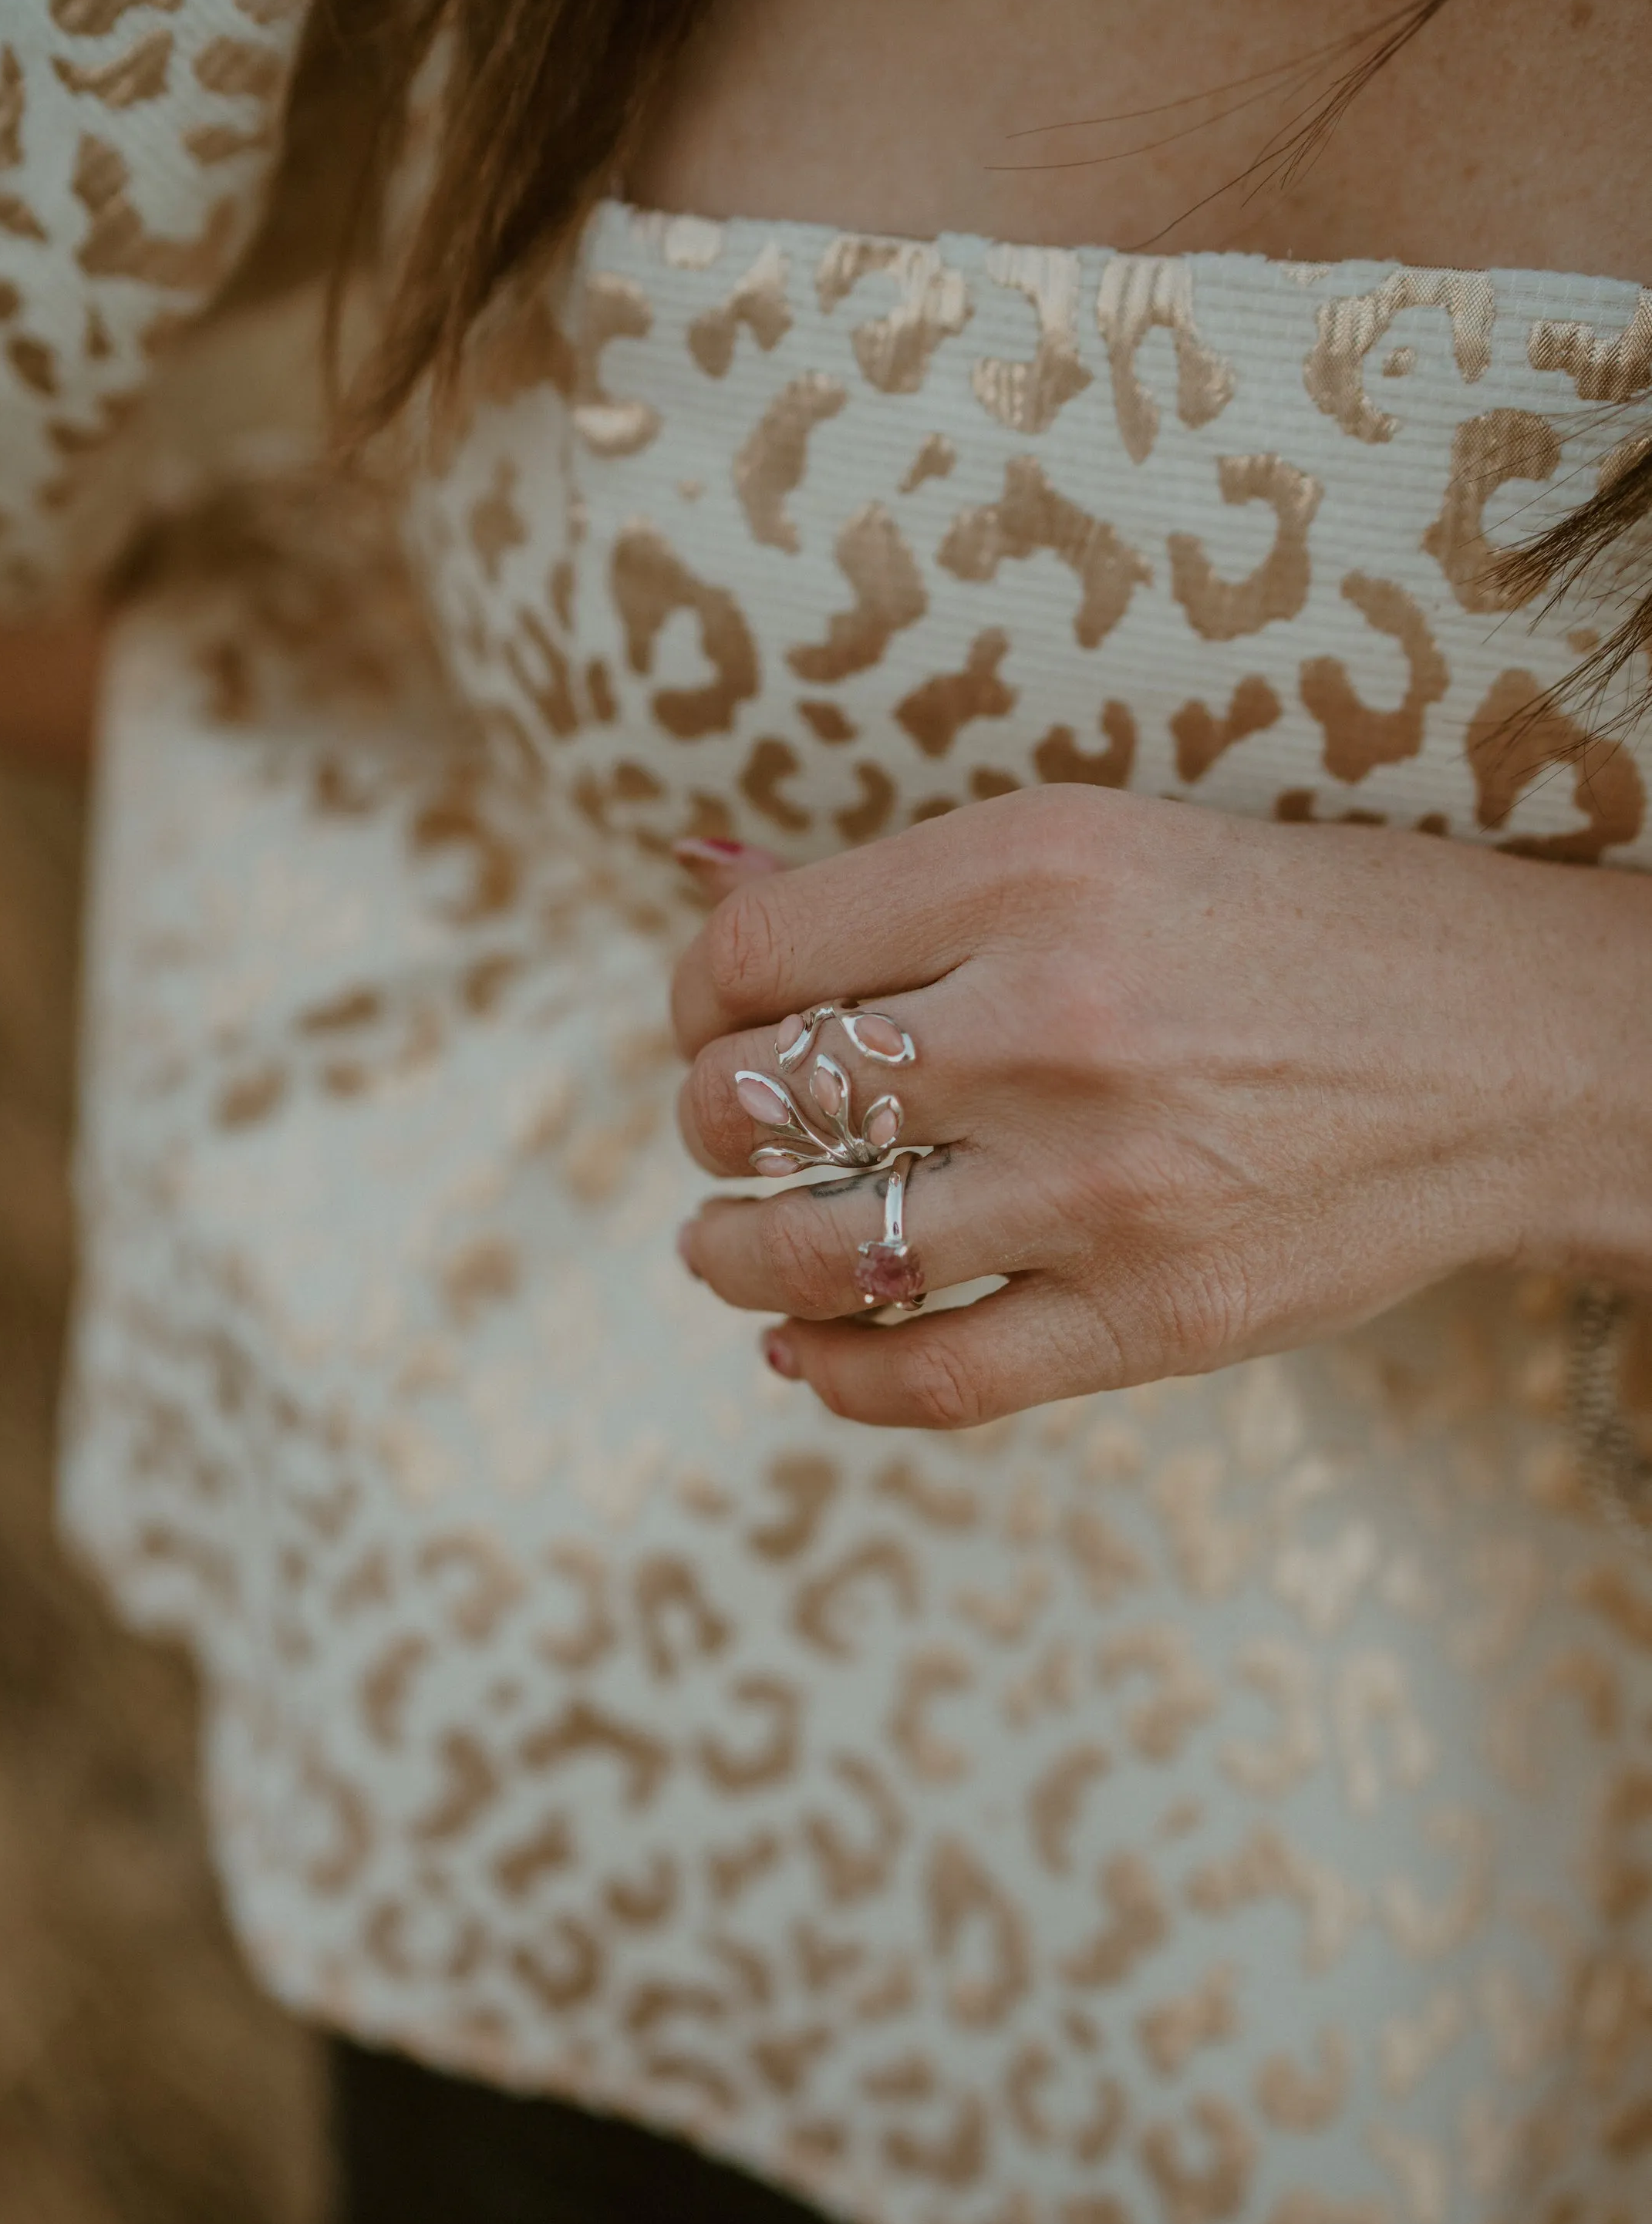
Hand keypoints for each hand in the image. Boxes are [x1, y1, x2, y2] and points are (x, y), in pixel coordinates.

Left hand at [671, 787, 1651, 1428]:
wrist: (1526, 1054)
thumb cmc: (1307, 931)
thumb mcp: (1111, 844)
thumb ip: (905, 885)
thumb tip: (707, 885)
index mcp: (1032, 870)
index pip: (750, 957)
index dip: (696, 1002)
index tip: (719, 1023)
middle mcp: (1052, 1024)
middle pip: (753, 1103)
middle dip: (709, 1125)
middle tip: (733, 1131)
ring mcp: (1102, 1187)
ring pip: (814, 1252)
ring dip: (729, 1257)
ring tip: (725, 1245)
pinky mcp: (1153, 1319)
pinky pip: (931, 1379)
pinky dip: (833, 1375)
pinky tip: (802, 1350)